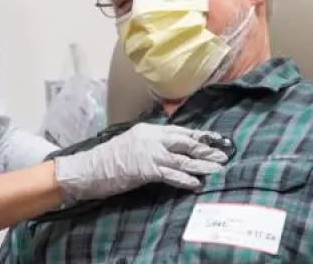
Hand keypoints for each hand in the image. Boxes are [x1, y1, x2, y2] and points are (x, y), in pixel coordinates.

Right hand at [53, 123, 228, 201]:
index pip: (180, 131)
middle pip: (185, 142)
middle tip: (224, 153)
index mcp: (148, 129)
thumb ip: (150, 144)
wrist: (88, 168)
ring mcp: (149, 152)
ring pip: (182, 158)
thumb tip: (169, 150)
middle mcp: (151, 137)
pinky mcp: (145, 169)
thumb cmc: (107, 159)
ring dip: (201, 164)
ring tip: (218, 168)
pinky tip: (197, 183)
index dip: (200, 136)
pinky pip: (171, 174)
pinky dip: (185, 179)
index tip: (216, 139)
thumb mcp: (131, 144)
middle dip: (205, 148)